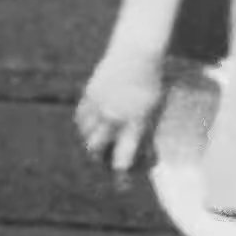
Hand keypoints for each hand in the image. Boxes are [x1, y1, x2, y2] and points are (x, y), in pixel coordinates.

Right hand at [74, 49, 167, 180]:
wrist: (136, 52)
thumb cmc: (151, 82)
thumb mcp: (153, 109)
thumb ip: (144, 131)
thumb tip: (143, 153)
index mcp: (135, 121)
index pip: (124, 155)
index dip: (121, 172)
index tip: (121, 183)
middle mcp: (115, 115)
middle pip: (96, 148)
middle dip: (98, 158)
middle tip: (102, 162)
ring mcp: (100, 104)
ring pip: (86, 133)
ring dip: (91, 141)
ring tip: (97, 143)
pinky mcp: (90, 93)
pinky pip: (81, 117)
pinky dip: (84, 125)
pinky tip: (89, 127)